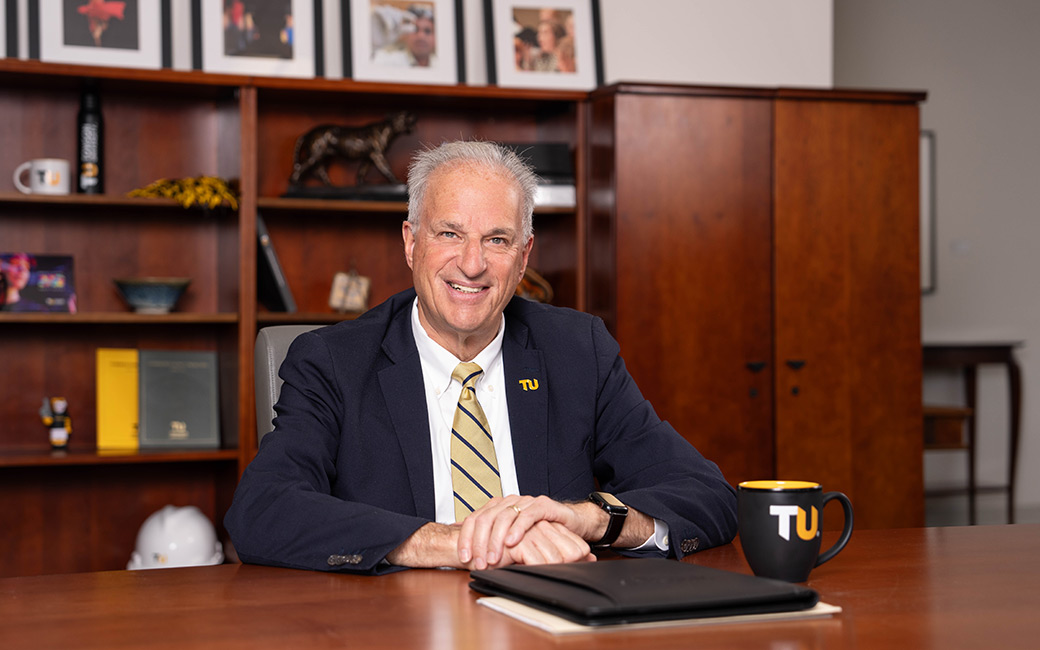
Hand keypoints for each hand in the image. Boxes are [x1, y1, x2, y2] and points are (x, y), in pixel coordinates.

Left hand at [457, 495, 592, 568]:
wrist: (570, 523)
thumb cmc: (539, 533)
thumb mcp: (510, 539)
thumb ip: (491, 542)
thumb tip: (468, 554)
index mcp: (497, 507)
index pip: (475, 519)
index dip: (466, 538)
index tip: (464, 558)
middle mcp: (509, 502)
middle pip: (486, 519)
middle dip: (480, 543)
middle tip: (478, 563)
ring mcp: (525, 502)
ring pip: (504, 517)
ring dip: (496, 540)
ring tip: (493, 559)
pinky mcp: (543, 505)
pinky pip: (527, 515)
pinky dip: (518, 529)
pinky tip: (512, 542)